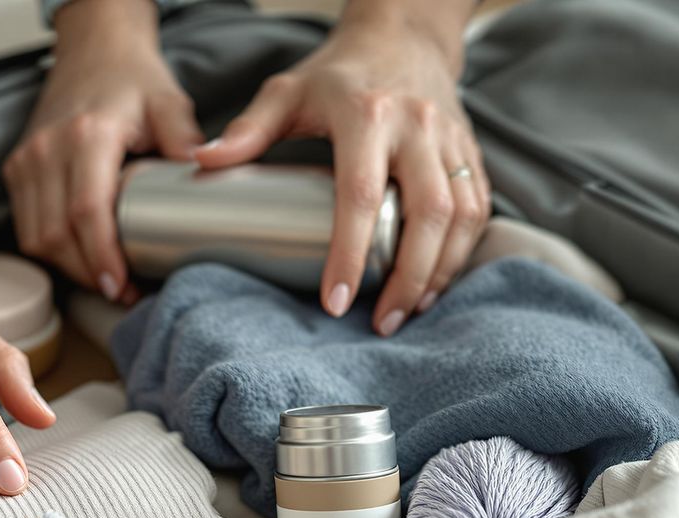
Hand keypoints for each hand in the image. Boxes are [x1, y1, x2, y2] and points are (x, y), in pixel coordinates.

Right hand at [3, 0, 202, 301]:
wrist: (94, 51)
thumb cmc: (133, 80)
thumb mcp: (169, 105)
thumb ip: (186, 142)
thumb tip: (209, 181)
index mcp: (87, 135)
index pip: (87, 211)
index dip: (102, 257)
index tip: (121, 286)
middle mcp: (48, 149)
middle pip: (58, 234)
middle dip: (89, 273)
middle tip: (124, 293)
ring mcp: (26, 160)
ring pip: (37, 238)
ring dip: (70, 268)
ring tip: (106, 281)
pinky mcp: (17, 170)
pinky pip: (27, 228)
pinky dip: (53, 252)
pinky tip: (82, 260)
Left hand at [194, 0, 486, 334]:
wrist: (403, 35)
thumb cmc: (337, 72)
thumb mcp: (286, 92)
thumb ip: (247, 130)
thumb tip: (201, 164)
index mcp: (367, 116)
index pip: (361, 196)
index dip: (350, 254)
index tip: (336, 301)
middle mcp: (416, 127)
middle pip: (426, 215)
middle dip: (408, 278)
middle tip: (381, 323)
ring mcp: (450, 140)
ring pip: (460, 216)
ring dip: (438, 272)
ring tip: (408, 311)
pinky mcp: (470, 152)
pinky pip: (477, 208)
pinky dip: (461, 252)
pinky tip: (435, 282)